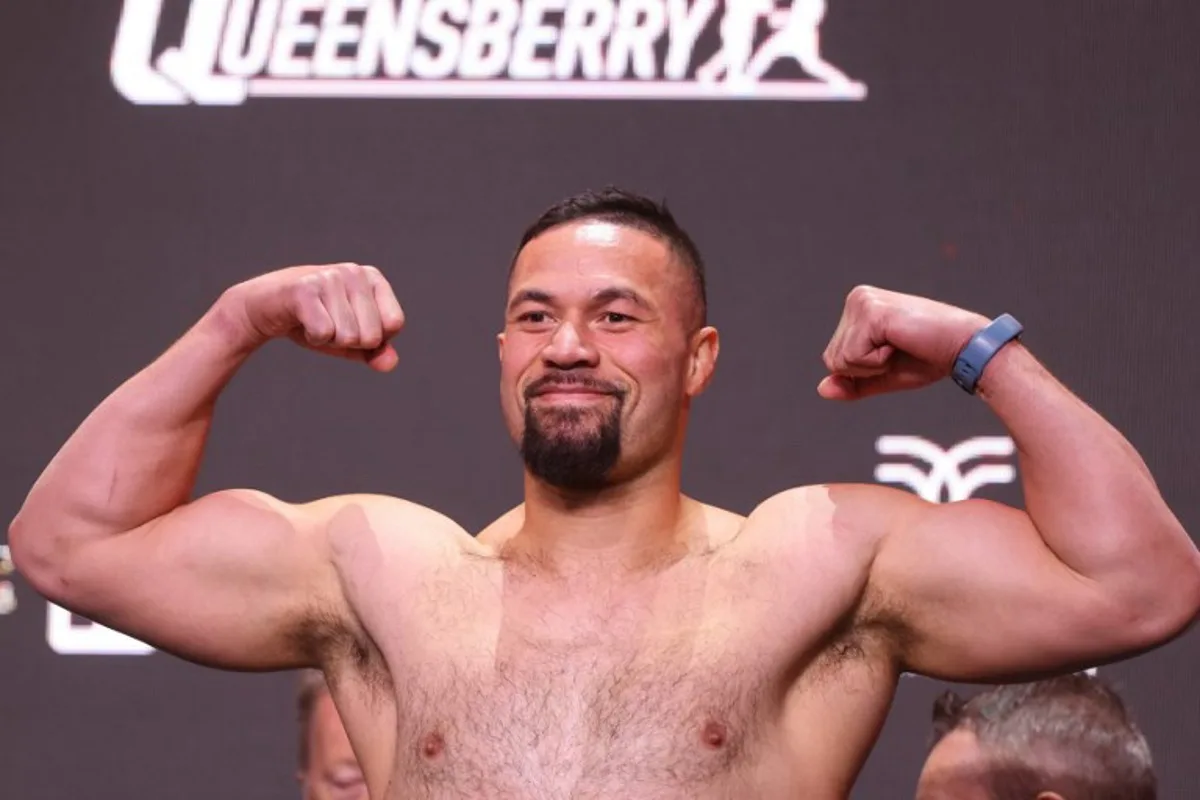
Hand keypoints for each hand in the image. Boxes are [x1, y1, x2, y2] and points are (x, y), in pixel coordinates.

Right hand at [219, 263, 404, 371]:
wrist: (264, 308)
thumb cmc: (314, 321)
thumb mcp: (350, 339)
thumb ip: (375, 352)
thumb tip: (391, 363)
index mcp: (372, 278)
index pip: (395, 324)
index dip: (372, 337)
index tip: (350, 323)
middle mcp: (353, 272)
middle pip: (371, 335)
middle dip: (348, 341)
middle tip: (328, 323)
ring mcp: (328, 278)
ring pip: (348, 336)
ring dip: (328, 339)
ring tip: (314, 320)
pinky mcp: (304, 289)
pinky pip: (324, 334)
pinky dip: (312, 338)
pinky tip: (301, 321)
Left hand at [818, 286, 988, 399]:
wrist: (964, 348)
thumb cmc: (928, 358)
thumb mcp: (883, 375)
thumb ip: (852, 383)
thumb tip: (821, 389)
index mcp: (857, 308)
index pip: (834, 357)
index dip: (863, 370)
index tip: (894, 353)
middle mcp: (856, 299)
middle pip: (832, 359)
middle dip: (865, 369)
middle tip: (898, 350)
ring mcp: (862, 302)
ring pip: (839, 360)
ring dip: (872, 366)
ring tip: (900, 345)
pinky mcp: (870, 312)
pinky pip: (853, 357)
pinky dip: (877, 362)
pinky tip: (900, 343)